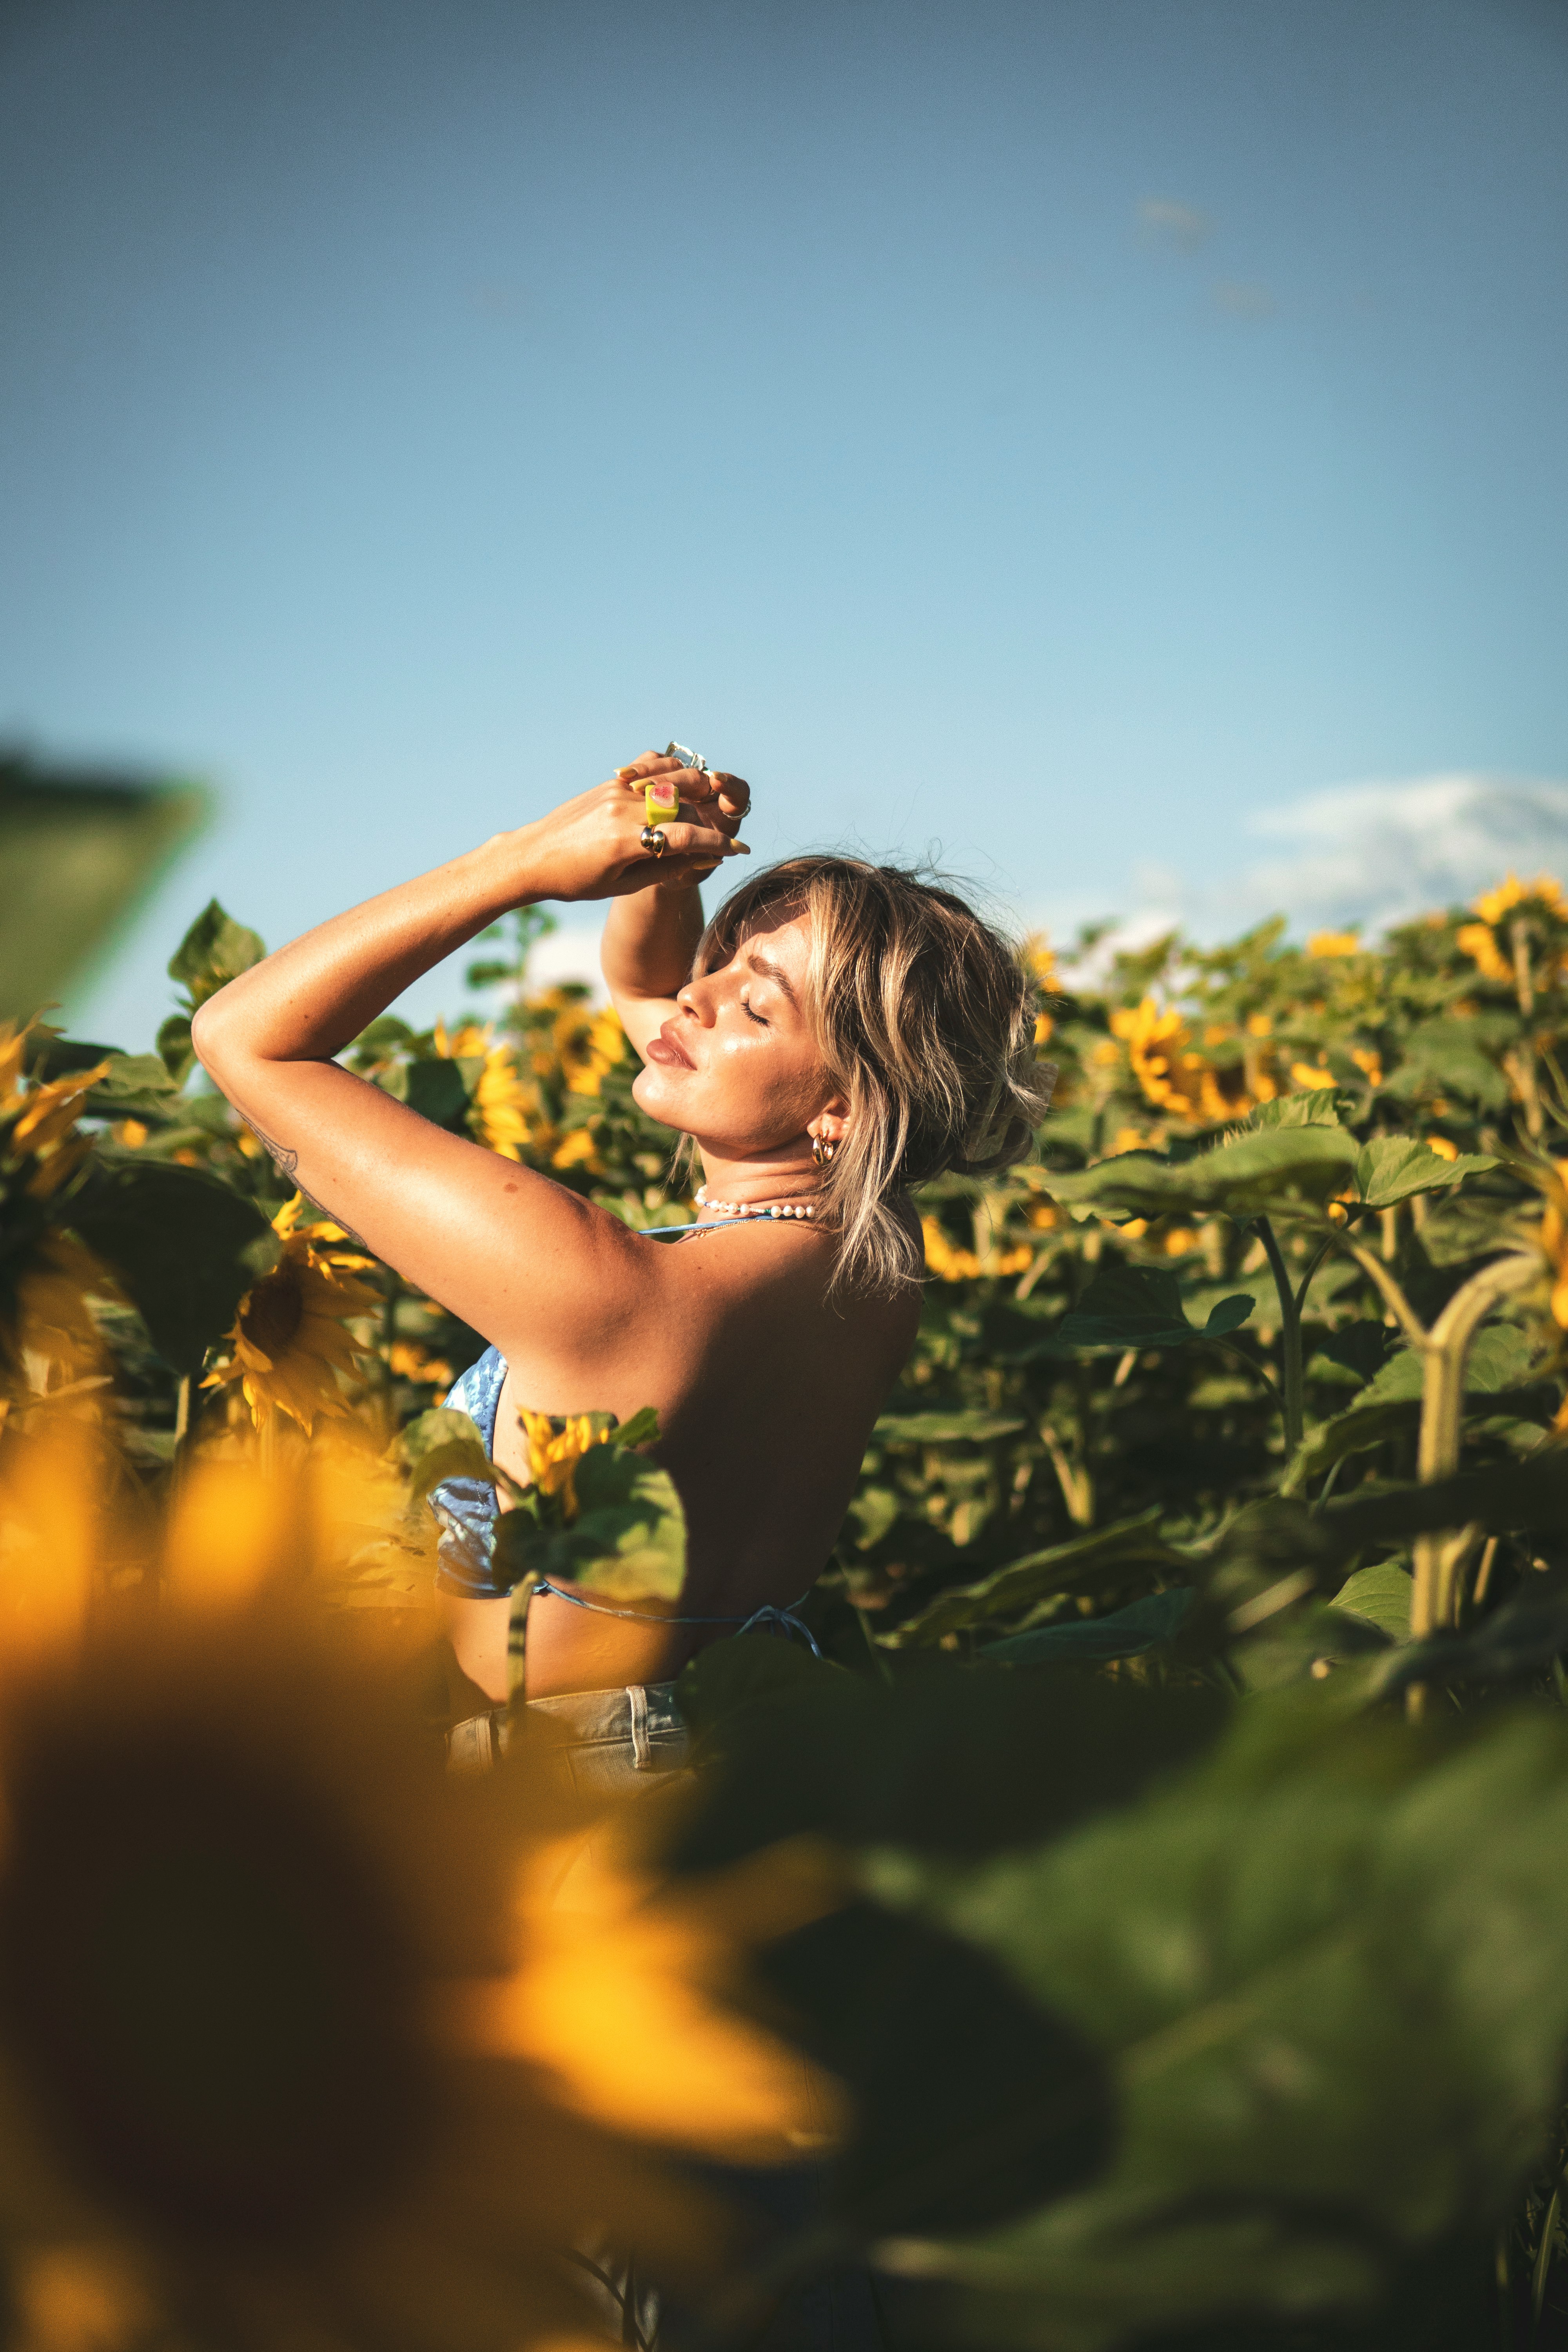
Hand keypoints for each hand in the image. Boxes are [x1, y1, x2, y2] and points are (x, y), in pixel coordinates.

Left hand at [513, 753, 750, 903]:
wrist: (532, 855)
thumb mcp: (621, 885)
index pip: (685, 837)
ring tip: (704, 814)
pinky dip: (672, 781)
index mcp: (624, 840)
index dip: (716, 845)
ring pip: (672, 787)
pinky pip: (652, 775)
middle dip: (706, 827)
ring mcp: (616, 791)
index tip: (738, 851)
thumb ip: (665, 869)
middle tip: (720, 843)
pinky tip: (679, 795)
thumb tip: (705, 858)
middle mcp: (622, 809)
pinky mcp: (612, 784)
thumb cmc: (574, 881)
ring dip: (694, 798)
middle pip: (683, 811)